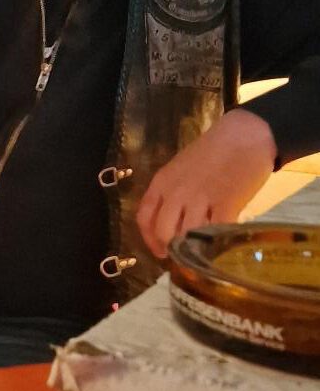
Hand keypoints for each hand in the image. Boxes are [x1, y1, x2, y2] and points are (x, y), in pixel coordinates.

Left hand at [137, 109, 277, 260]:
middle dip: (172, 248)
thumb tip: (173, 222)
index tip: (160, 251)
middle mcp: (177, 192)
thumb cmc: (214, 151)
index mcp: (163, 182)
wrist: (245, 135)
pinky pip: (217, 233)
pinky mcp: (227, 204)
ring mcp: (201, 199)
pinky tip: (222, 246)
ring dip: (195, 249)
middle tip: (185, 255)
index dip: (149, 239)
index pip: (144, 217)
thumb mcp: (181, 168)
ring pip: (188, 236)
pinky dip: (218, 244)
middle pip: (164, 232)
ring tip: (204, 253)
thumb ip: (173, 192)